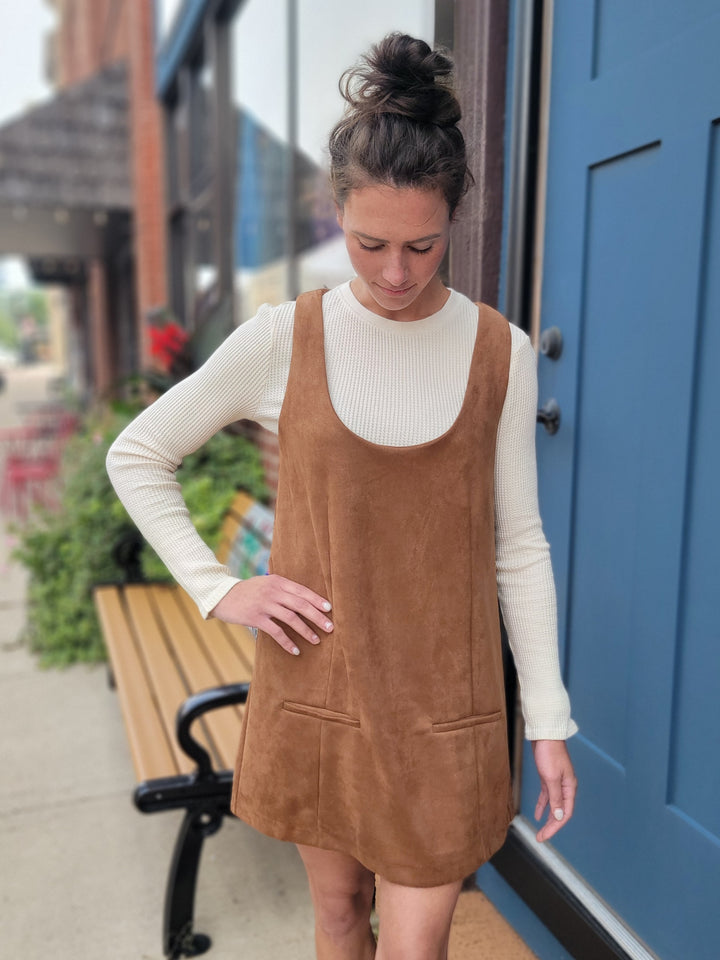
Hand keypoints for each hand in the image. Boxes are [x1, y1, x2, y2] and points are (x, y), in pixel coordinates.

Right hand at [209, 576, 332, 655]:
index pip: (302, 591)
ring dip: (306, 630)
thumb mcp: (265, 583)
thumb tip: (303, 598)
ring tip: (316, 640)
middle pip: (300, 604)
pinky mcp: (256, 617)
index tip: (329, 609)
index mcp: (278, 581)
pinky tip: (295, 650)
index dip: (317, 600)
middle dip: (317, 616)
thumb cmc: (247, 591)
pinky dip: (287, 642)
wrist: (221, 595)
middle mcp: (273, 591)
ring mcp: (264, 604)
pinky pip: (276, 631)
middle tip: (330, 627)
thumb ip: (282, 588)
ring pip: (291, 618)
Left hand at [531, 739, 576, 841]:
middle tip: (541, 838)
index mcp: (569, 788)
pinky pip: (547, 797)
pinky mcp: (549, 778)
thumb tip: (559, 816)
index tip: (545, 836)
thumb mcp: (551, 777)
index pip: (565, 813)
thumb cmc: (549, 753)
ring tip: (541, 831)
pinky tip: (538, 815)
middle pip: (560, 812)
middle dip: (551, 826)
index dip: (556, 826)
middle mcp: (566, 787)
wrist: (545, 734)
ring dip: (548, 818)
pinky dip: (543, 806)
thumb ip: (555, 797)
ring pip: (554, 806)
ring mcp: (557, 783)